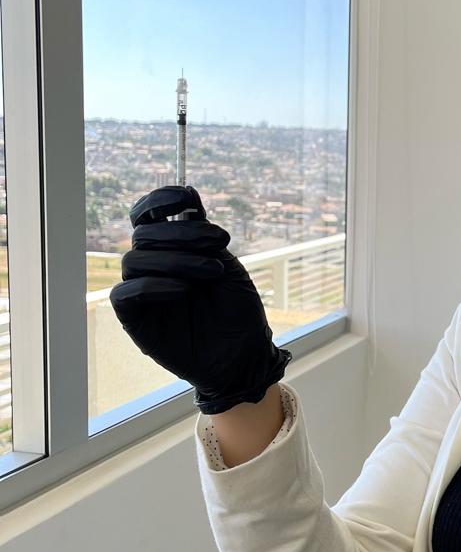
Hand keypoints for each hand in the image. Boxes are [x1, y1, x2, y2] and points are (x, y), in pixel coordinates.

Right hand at [109, 185, 290, 414]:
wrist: (243, 355)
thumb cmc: (237, 311)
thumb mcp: (227, 266)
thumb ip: (203, 235)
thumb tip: (188, 196)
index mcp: (172, 249)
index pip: (148, 215)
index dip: (160, 200)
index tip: (187, 197)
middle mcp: (152, 266)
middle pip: (144, 234)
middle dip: (183, 232)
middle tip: (219, 243)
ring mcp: (141, 291)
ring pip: (136, 259)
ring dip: (177, 259)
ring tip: (213, 272)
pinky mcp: (134, 318)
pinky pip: (126, 293)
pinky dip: (154, 286)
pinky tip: (184, 290)